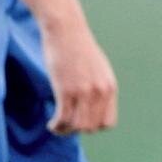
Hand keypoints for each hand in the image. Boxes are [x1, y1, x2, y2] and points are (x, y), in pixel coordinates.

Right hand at [39, 14, 117, 134]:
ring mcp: (84, 92)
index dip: (94, 126)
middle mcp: (100, 92)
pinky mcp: (66, 90)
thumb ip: (98, 87)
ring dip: (65, 130)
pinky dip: (56, 126)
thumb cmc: (78, 48)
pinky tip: (52, 124)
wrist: (66, 30)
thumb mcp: (98, 69)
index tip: (81, 121)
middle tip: (66, 124)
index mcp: (110, 88)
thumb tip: (93, 106)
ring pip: (77, 127)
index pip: (108, 123)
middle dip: (77, 129)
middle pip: (92, 127)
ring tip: (58, 126)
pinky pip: (63, 119)